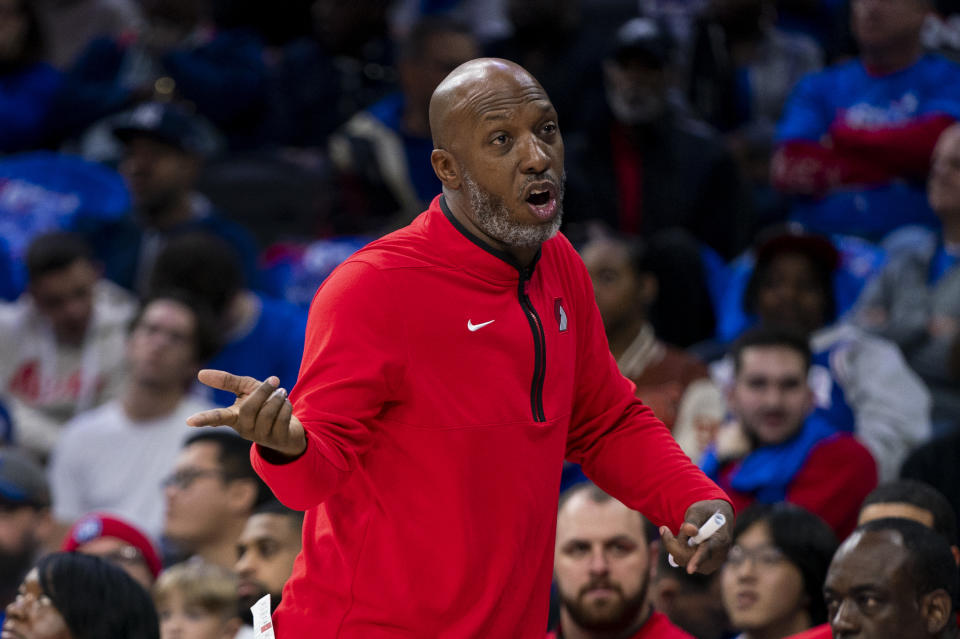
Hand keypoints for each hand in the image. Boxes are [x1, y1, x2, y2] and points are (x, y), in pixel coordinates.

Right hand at [186, 369, 306, 458]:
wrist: (288, 428)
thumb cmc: (262, 405)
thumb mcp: (246, 389)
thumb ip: (227, 381)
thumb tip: (200, 374)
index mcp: (233, 418)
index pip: (217, 418)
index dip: (204, 419)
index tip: (189, 421)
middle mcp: (244, 430)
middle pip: (249, 409)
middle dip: (263, 392)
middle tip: (274, 380)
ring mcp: (261, 437)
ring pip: (268, 413)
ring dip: (278, 398)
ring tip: (282, 392)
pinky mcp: (278, 440)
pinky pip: (282, 418)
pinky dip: (286, 406)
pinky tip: (286, 404)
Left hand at [659, 499, 733, 573]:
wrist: (717, 520)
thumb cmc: (707, 512)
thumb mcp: (699, 510)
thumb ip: (693, 520)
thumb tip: (690, 531)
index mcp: (721, 540)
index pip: (707, 551)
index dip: (698, 560)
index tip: (690, 570)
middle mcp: (718, 556)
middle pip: (688, 556)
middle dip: (675, 540)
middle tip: (665, 528)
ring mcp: (711, 564)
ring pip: (682, 559)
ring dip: (677, 544)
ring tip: (686, 532)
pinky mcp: (702, 567)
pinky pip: (682, 561)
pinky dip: (679, 550)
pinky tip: (686, 541)